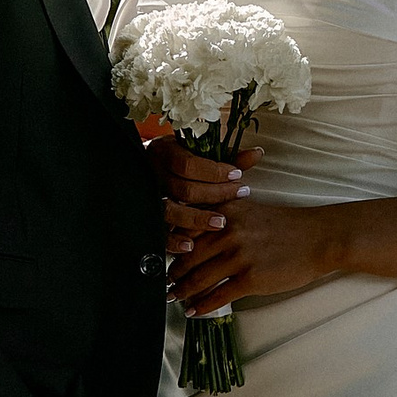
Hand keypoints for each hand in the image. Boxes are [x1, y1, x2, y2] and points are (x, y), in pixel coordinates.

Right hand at [154, 133, 244, 252]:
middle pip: (183, 189)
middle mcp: (153, 174)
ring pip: (169, 211)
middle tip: (239, 194)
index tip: (237, 175)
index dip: (214, 172)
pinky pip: (157, 232)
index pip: (188, 164)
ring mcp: (148, 197)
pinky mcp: (146, 218)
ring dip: (197, 219)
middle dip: (215, 194)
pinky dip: (173, 241)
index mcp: (165, 153)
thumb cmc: (176, 160)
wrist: (140, 167)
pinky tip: (190, 245)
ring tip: (221, 223)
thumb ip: (225, 155)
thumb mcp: (196, 151)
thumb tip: (256, 154)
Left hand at [168, 193, 336, 315]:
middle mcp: (228, 231)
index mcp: (226, 212)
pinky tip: (194, 311)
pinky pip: (217, 295)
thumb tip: (197, 237)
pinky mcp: (250, 278)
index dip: (172, 246)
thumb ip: (223, 218)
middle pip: (187, 256)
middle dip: (173, 273)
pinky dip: (202, 306)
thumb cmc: (287, 226)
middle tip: (165, 282)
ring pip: (199, 278)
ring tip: (175, 298)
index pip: (186, 229)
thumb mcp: (250, 211)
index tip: (164, 257)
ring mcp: (239, 256)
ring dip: (183, 291)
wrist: (319, 238)